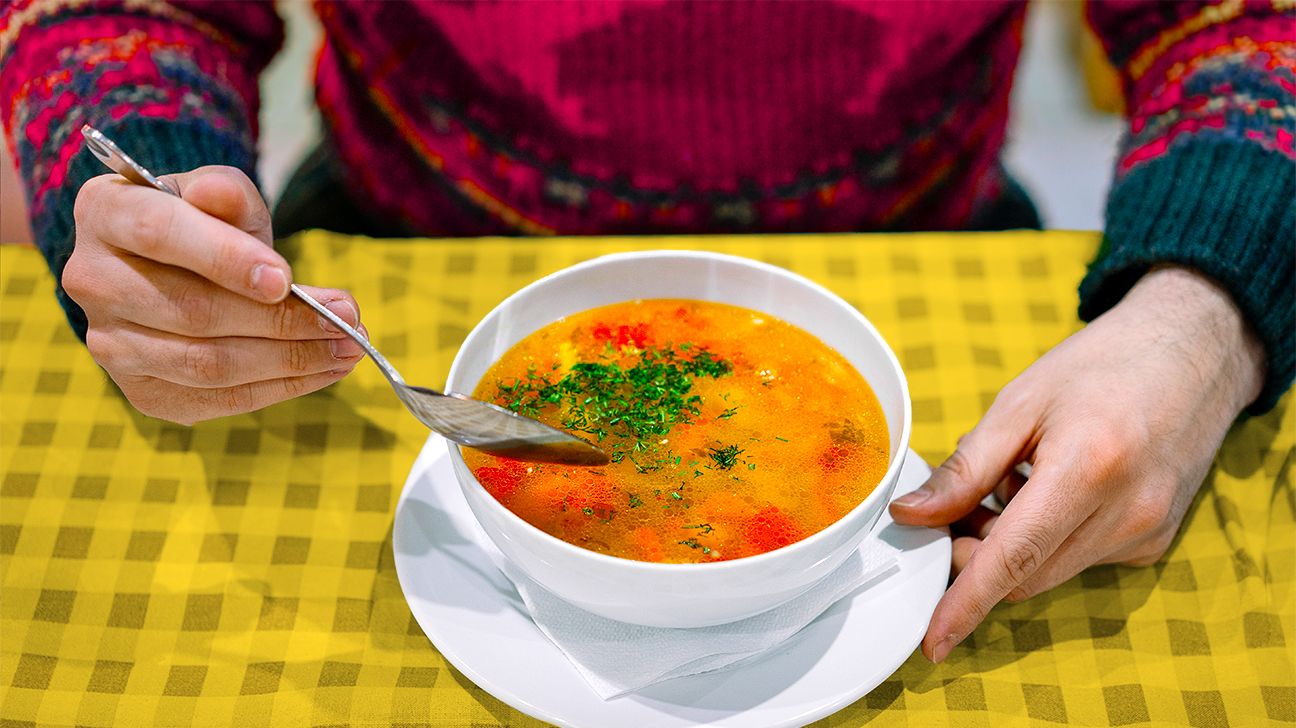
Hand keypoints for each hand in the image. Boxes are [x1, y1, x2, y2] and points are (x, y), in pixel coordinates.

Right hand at [65, 166, 367, 424]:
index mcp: (106, 213)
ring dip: (291, 360)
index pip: (159, 233)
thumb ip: (226, 193)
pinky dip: (280, 388)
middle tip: (347, 317)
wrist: (174, 270)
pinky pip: (219, 400)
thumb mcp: (218, 195)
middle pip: (193, 312)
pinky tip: (325, 370)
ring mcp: (112, 345)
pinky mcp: (143, 391)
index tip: (286, 279)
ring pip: (208, 364)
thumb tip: (225, 199)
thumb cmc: (202, 224)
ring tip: (348, 347)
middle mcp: (93, 281)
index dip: (224, 258)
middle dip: (282, 320)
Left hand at [889, 265, 1265, 662]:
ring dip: (1011, 547)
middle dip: (977, 558)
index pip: (1014, 557)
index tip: (935, 639)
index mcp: (1087, 467)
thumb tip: (913, 514)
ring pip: (1051, 571)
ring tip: (1008, 484)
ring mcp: (1147, 531)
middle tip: (956, 511)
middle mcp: (1126, 511)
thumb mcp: (1019, 403)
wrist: (1191, 353)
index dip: (967, 601)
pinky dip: (1047, 540)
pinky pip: (1080, 559)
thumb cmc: (1102, 367)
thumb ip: (966, 469)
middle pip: (1026, 575)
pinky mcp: (1154, 540)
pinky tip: (1047, 491)